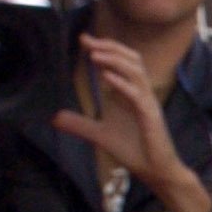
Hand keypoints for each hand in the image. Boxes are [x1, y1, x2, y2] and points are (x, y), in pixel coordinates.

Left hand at [50, 37, 211, 211]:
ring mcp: (147, 104)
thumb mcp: (100, 135)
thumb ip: (80, 125)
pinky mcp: (151, 117)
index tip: (83, 39)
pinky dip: (122, 84)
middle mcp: (141, 93)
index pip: (121, 62)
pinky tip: (106, 77)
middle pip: (131, 59)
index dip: (104, 48)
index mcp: (130, 94)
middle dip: (109, 47)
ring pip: (136, 71)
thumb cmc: (135, 152)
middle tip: (87, 41)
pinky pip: (137, 95)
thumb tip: (55, 118)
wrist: (157, 172)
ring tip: (94, 55)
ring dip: (115, 60)